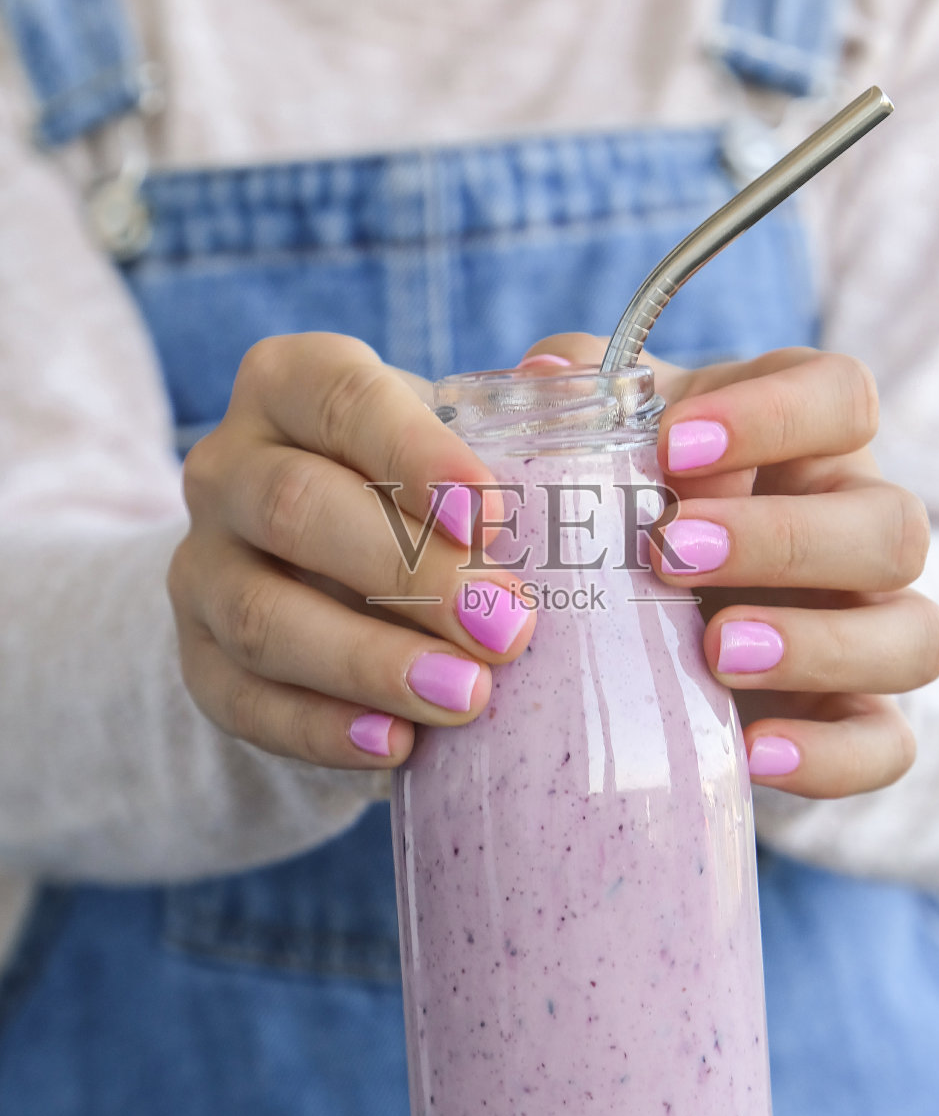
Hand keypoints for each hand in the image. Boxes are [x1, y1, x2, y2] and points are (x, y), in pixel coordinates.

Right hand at [168, 333, 533, 767]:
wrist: (343, 572)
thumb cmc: (428, 487)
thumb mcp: (472, 429)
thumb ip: (531, 402)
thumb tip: (563, 369)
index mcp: (292, 386)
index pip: (341, 398)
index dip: (412, 452)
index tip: (490, 514)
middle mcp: (229, 466)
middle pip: (296, 507)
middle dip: (409, 573)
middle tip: (511, 626)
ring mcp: (202, 565)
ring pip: (261, 615)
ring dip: (370, 662)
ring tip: (469, 697)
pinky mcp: (199, 657)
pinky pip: (241, 702)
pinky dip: (320, 729)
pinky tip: (397, 746)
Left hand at [521, 337, 938, 798]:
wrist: (632, 630)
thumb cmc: (623, 506)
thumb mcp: (598, 442)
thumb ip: (578, 403)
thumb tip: (551, 379)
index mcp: (805, 442)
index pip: (844, 397)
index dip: (776, 416)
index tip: (675, 446)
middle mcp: (856, 528)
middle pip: (892, 525)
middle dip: (783, 540)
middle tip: (671, 555)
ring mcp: (866, 629)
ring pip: (915, 636)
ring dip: (821, 645)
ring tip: (713, 653)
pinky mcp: (851, 720)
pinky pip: (886, 746)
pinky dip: (830, 757)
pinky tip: (749, 753)